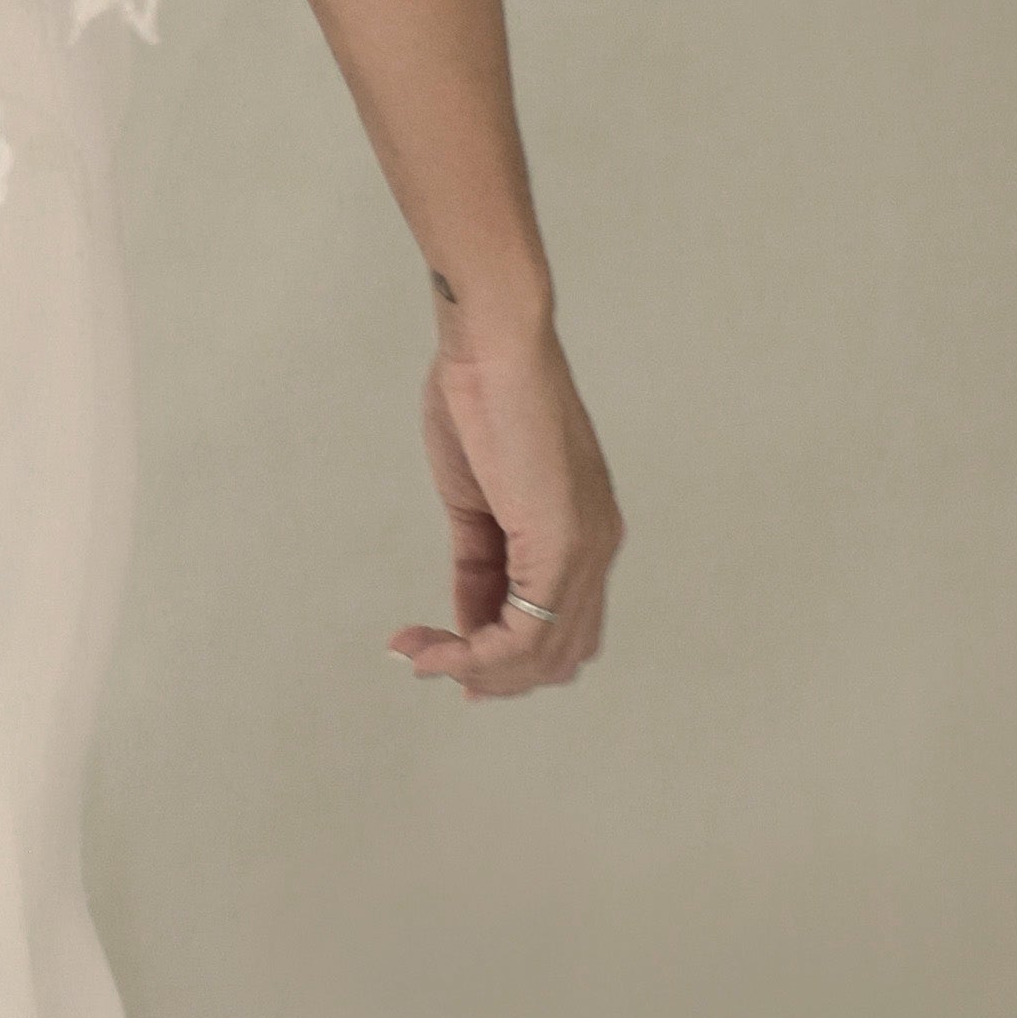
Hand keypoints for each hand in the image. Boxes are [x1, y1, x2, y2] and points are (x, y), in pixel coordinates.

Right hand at [392, 310, 621, 702]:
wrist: (492, 343)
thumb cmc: (480, 398)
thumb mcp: (477, 500)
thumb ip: (482, 560)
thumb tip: (470, 619)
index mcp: (583, 531)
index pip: (557, 626)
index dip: (503, 656)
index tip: (442, 657)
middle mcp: (597, 548)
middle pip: (557, 655)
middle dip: (490, 674)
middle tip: (428, 664)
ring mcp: (585, 550)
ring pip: (542, 656)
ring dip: (474, 669)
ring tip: (419, 657)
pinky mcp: (561, 546)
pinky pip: (523, 633)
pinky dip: (473, 654)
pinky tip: (432, 650)